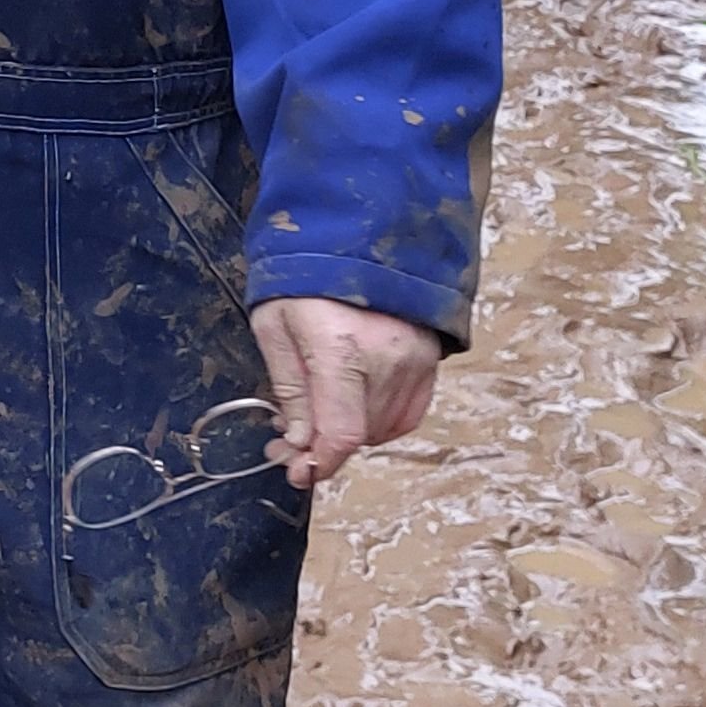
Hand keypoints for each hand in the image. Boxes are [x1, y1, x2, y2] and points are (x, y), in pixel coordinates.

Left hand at [249, 296, 441, 491]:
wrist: (358, 234)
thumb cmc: (304, 277)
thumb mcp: (274, 327)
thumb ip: (289, 390)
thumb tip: (298, 442)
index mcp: (341, 348)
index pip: (341, 431)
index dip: (319, 463)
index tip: (298, 472)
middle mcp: (387, 358)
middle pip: (359, 434)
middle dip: (322, 445)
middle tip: (289, 438)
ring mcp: (416, 359)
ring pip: (384, 428)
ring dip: (351, 433)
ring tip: (319, 414)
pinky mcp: (431, 358)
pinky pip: (409, 413)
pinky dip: (380, 421)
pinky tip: (353, 405)